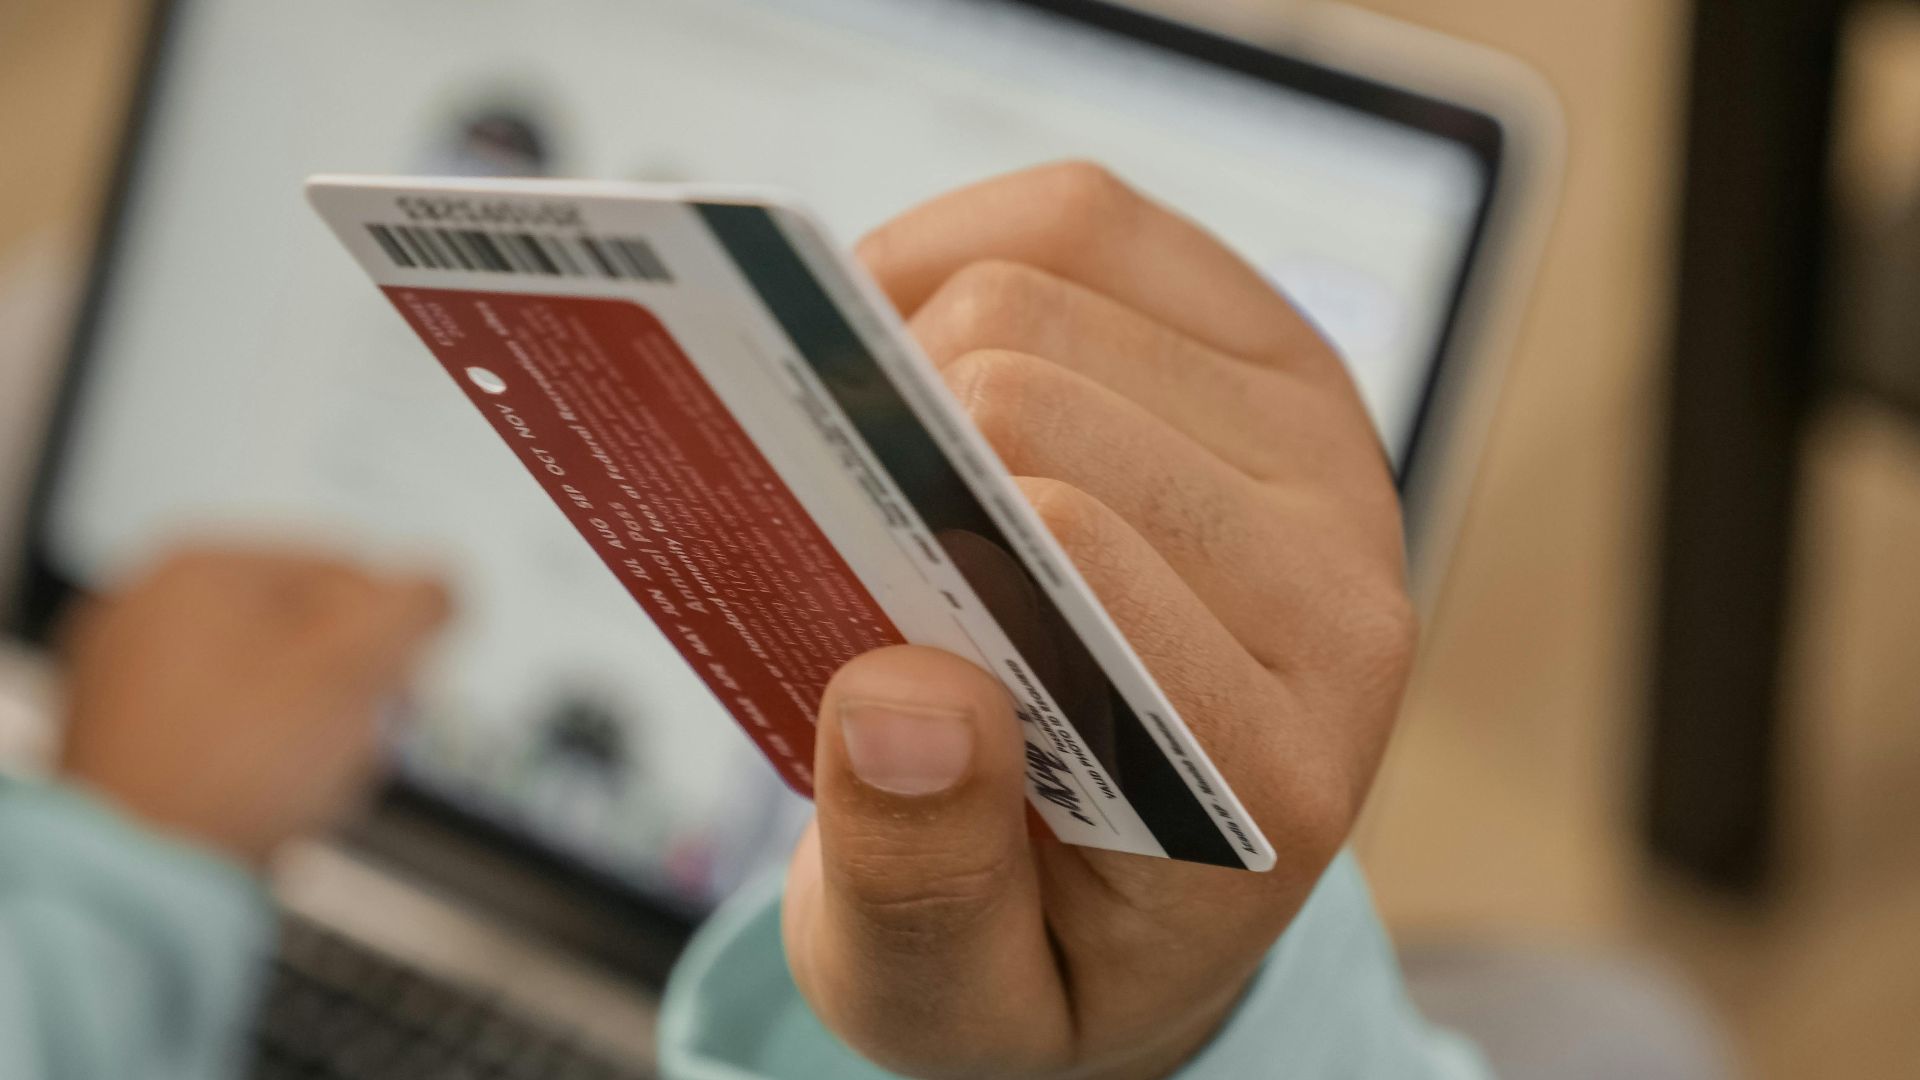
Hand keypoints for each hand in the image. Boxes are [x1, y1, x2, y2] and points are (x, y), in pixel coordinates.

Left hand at [59, 547, 450, 863]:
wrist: (141, 874)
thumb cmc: (234, 769)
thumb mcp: (356, 671)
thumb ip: (414, 610)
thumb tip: (439, 588)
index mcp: (202, 568)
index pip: (346, 570)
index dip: (395, 634)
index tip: (405, 687)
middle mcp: (149, 605)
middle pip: (304, 625)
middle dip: (351, 684)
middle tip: (365, 736)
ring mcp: (125, 670)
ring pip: (267, 676)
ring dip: (312, 721)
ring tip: (318, 776)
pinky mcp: (123, 732)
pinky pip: (222, 720)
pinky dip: (259, 749)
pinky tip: (274, 790)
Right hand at [782, 163, 1416, 1079]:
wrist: (1154, 890)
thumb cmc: (1051, 937)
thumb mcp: (952, 999)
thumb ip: (922, 890)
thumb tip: (902, 702)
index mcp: (1270, 768)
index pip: (1073, 548)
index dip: (899, 523)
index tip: (803, 552)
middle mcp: (1335, 592)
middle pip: (1043, 393)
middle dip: (886, 438)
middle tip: (825, 513)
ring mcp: (1317, 455)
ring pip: (1053, 279)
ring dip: (906, 345)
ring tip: (864, 452)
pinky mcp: (1272, 358)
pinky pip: (1089, 218)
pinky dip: (953, 249)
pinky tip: (902, 348)